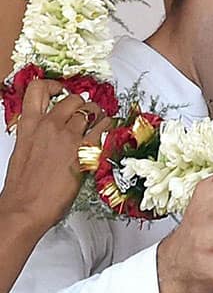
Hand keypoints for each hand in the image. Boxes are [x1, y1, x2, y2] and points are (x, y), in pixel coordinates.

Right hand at [0, 81, 111, 235]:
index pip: (37, 89)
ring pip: (91, 111)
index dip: (53, 85)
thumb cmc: (24, 187)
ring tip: (100, 123)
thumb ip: (38, 136)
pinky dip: (109, 127)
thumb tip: (52, 134)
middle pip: (73, 98)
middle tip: (87, 113)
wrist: (26, 207)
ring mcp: (68, 136)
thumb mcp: (24, 151)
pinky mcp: (85, 150)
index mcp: (29, 125)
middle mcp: (48, 125)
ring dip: (98, 116)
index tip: (61, 90)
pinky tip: (108, 132)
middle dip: (82, 104)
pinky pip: (104, 128)